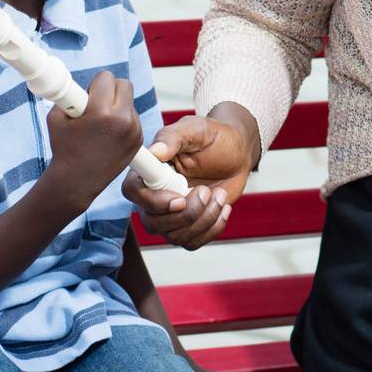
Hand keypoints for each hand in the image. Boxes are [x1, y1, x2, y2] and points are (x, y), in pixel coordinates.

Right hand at [44, 71, 142, 214]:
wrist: (76, 182)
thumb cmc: (63, 147)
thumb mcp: (57, 117)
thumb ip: (70, 95)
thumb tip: (77, 82)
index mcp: (101, 112)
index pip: (107, 77)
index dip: (95, 83)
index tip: (88, 92)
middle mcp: (122, 120)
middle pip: (125, 84)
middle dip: (110, 88)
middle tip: (96, 101)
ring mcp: (133, 131)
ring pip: (129, 102)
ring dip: (117, 105)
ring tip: (99, 123)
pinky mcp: (138, 140)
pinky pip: (133, 118)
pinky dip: (122, 120)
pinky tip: (107, 134)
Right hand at [122, 113, 253, 249]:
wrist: (237, 153)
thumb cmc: (215, 137)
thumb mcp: (197, 129)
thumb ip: (174, 137)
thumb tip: (155, 151)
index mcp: (151, 170)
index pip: (133, 192)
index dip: (153, 201)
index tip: (180, 199)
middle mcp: (155, 195)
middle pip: (152, 223)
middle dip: (186, 214)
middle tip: (206, 191)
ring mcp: (171, 214)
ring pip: (174, 236)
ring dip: (203, 219)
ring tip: (219, 194)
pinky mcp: (189, 226)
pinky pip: (192, 242)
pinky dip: (212, 228)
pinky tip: (223, 206)